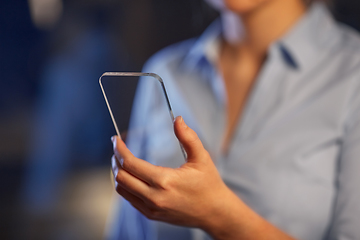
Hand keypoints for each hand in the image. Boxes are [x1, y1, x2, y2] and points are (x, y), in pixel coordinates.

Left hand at [111, 116, 295, 239]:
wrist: (215, 213)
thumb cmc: (209, 184)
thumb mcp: (201, 158)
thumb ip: (188, 137)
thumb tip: (177, 119)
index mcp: (165, 181)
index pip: (130, 163)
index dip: (120, 149)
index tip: (115, 139)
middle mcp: (154, 197)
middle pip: (121, 177)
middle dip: (115, 159)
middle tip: (117, 147)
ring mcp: (151, 208)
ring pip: (122, 189)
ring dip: (118, 173)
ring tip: (121, 160)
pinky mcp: (151, 215)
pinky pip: (129, 199)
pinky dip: (125, 185)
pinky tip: (131, 175)